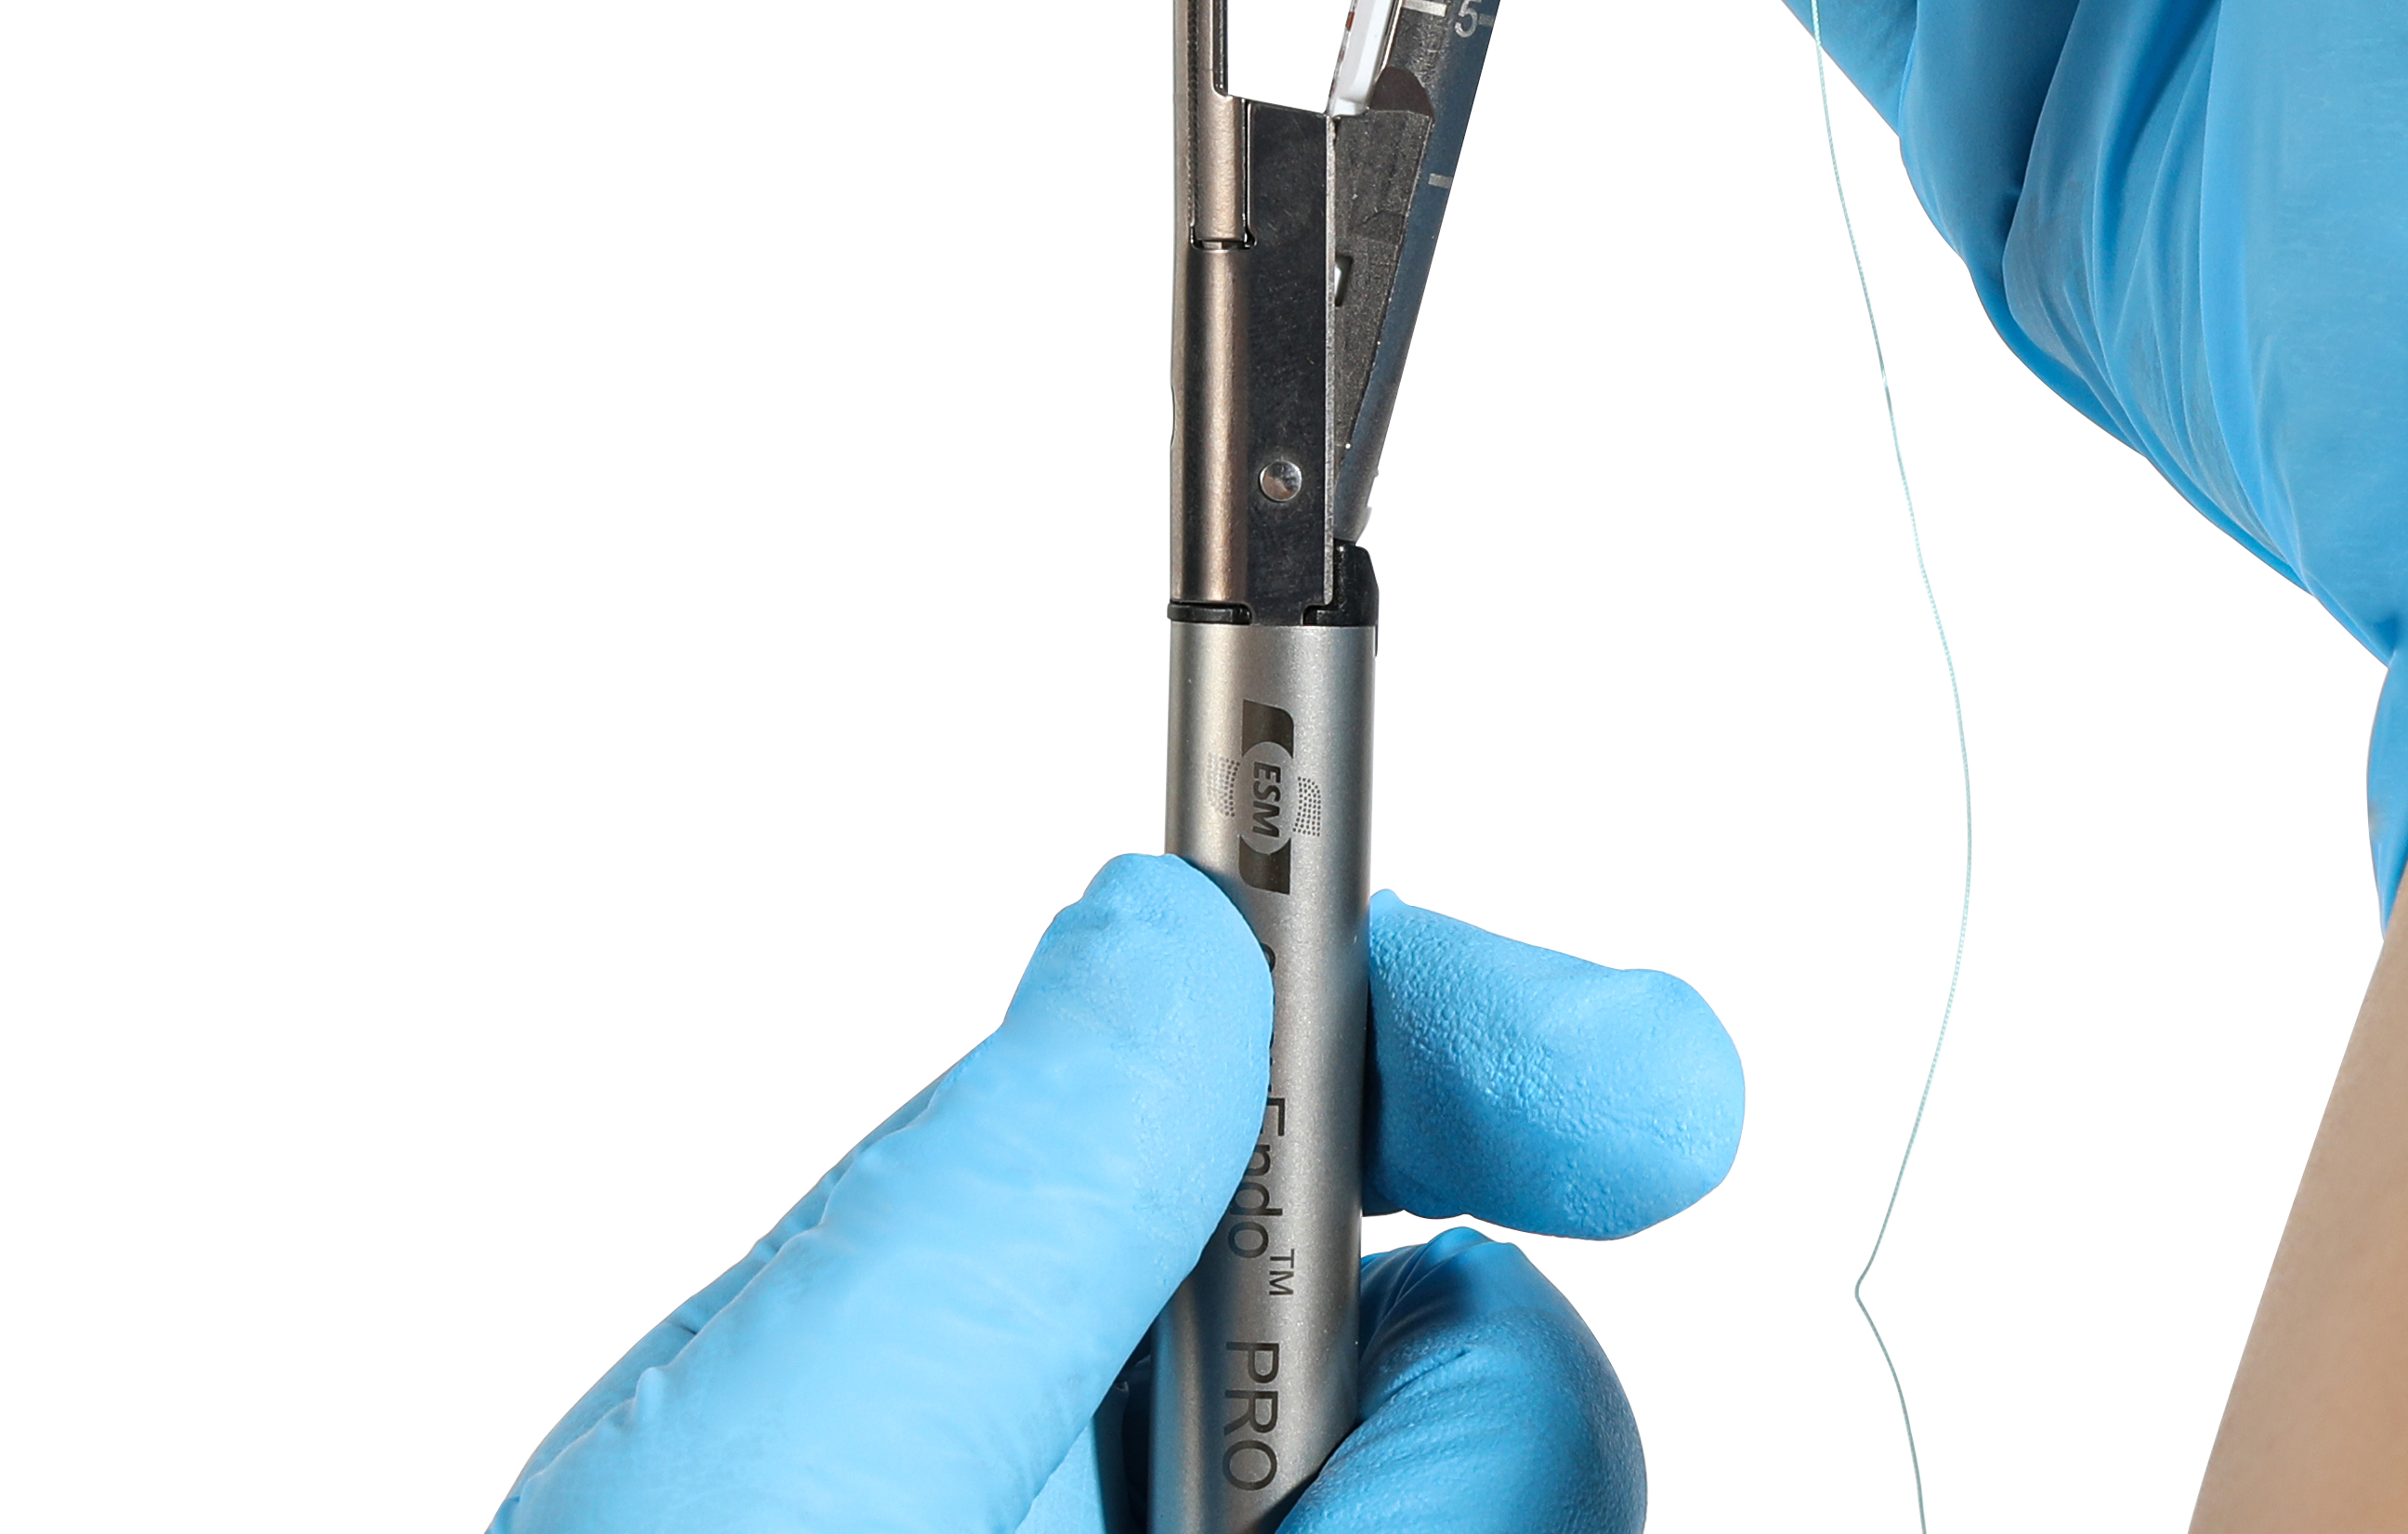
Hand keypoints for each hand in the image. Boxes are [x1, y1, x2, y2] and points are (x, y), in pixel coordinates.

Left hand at [494, 856, 1739, 1531]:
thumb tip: (1160, 930)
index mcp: (951, 1371)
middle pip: (1488, 1338)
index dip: (1479, 1031)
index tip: (1634, 1091)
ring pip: (1546, 1487)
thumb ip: (969, 1219)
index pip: (1277, 1079)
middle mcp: (1116, 1487)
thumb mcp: (773, 1491)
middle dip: (1465, 1428)